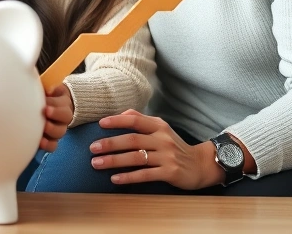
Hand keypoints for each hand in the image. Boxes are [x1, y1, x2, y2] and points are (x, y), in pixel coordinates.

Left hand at [41, 84, 73, 151]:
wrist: (51, 107)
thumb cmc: (48, 97)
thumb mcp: (50, 89)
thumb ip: (49, 88)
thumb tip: (49, 90)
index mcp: (63, 103)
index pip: (62, 104)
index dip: (54, 104)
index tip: (45, 105)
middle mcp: (63, 118)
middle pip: (65, 118)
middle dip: (55, 115)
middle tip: (45, 113)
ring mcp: (58, 129)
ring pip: (60, 133)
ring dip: (51, 131)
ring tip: (42, 129)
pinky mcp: (51, 139)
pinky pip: (53, 145)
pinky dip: (47, 145)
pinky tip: (39, 143)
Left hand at [91, 109, 223, 189]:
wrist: (200, 165)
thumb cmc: (174, 146)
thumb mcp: (161, 129)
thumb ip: (141, 120)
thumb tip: (120, 113)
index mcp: (159, 126)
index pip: (135, 119)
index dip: (117, 120)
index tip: (100, 123)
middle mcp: (163, 139)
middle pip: (132, 139)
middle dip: (110, 143)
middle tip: (92, 148)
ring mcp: (167, 156)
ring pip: (136, 157)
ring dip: (114, 161)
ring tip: (96, 163)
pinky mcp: (170, 173)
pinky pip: (145, 175)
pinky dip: (128, 176)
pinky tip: (114, 179)